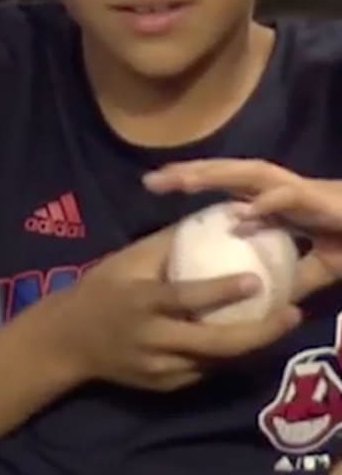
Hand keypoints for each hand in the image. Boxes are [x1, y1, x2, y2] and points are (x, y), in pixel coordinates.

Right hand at [50, 224, 302, 391]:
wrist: (67, 341)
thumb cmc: (100, 289)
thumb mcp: (126, 260)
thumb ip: (167, 243)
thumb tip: (212, 218)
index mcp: (140, 302)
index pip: (184, 298)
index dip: (221, 291)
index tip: (256, 280)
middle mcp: (151, 339)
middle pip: (214, 344)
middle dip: (260, 333)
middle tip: (292, 315)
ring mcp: (159, 368)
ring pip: (217, 361)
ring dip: (250, 344)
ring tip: (277, 323)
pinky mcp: (164, 386)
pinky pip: (205, 371)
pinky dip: (225, 355)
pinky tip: (241, 339)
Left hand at [144, 159, 341, 300]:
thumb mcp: (317, 265)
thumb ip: (291, 275)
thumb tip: (264, 301)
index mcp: (275, 202)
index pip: (225, 188)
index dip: (191, 185)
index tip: (153, 188)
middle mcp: (282, 190)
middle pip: (227, 175)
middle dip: (190, 173)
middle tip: (150, 179)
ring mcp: (302, 190)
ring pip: (251, 175)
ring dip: (217, 176)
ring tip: (183, 181)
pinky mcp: (324, 200)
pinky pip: (290, 198)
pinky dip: (267, 203)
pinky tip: (242, 210)